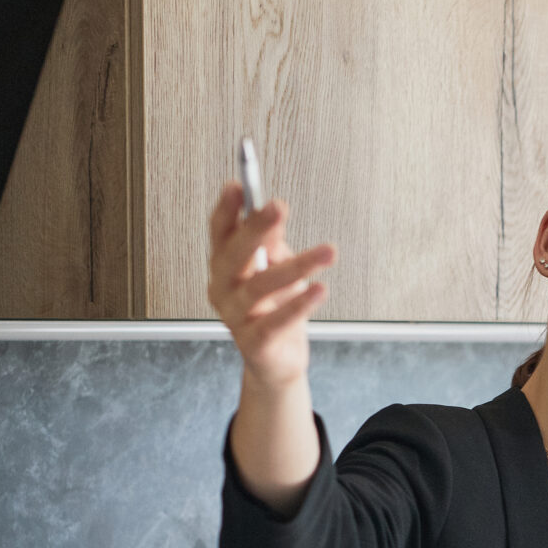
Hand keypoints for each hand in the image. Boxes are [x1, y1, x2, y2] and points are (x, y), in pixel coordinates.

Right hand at [205, 182, 336, 392]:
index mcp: (224, 266)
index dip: (227, 209)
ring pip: (260, 287)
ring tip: (327, 252)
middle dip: (255, 229)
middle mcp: (223, 289)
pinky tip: (320, 289)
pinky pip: (276, 322)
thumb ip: (272, 243)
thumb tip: (273, 211)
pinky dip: (299, 306)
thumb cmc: (273, 308)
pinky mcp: (254, 343)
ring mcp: (235, 317)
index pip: (219, 232)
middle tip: (278, 206)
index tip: (239, 185)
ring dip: (296, 266)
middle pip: (234, 255)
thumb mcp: (274, 268)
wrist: (276, 362)